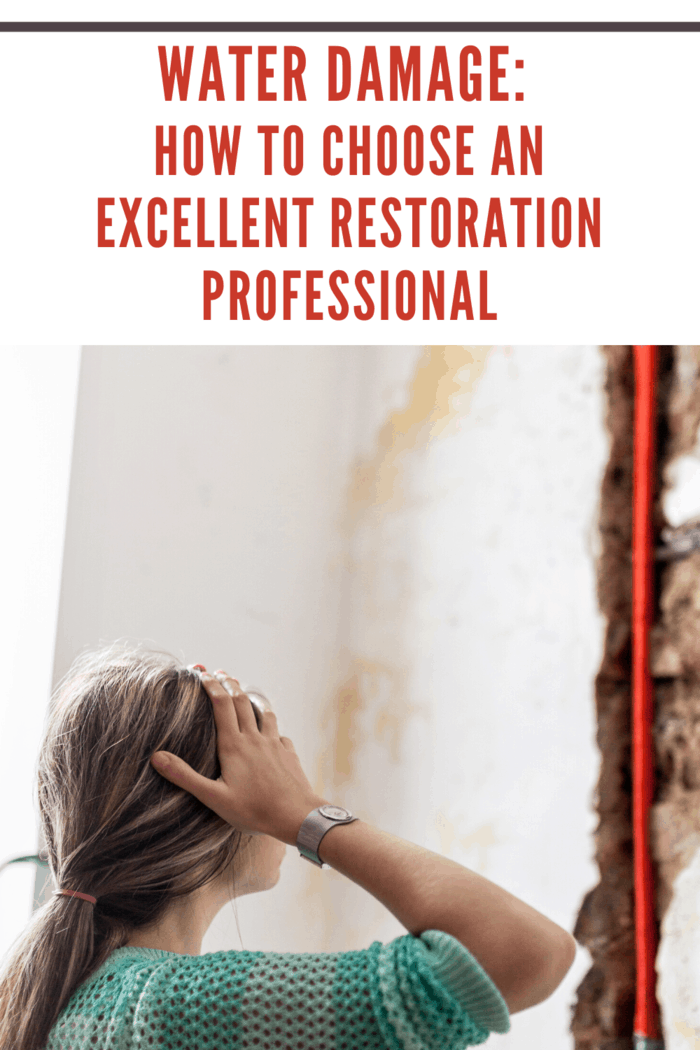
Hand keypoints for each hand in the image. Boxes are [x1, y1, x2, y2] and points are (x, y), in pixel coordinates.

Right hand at [150, 670, 324, 843]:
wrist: (296, 815)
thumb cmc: (253, 810)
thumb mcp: (214, 797)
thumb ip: (185, 776)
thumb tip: (157, 757)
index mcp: (234, 745)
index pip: (221, 705)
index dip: (211, 686)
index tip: (202, 674)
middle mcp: (255, 738)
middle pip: (241, 701)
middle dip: (230, 684)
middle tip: (220, 673)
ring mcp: (274, 743)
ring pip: (263, 712)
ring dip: (252, 700)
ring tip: (245, 694)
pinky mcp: (288, 753)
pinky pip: (279, 734)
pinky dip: (272, 728)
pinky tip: (272, 733)